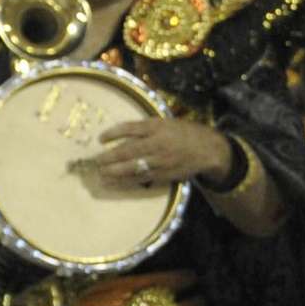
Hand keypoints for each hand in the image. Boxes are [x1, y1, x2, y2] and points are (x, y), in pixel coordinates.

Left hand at [73, 116, 235, 193]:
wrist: (208, 150)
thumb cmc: (185, 133)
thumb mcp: (167, 123)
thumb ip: (146, 128)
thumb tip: (121, 134)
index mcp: (158, 127)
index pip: (131, 128)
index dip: (113, 133)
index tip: (100, 138)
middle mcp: (158, 143)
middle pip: (128, 151)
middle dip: (109, 157)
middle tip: (96, 162)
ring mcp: (160, 161)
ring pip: (133, 168)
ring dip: (114, 172)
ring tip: (101, 174)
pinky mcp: (164, 174)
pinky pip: (142, 179)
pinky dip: (126, 181)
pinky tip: (115, 183)